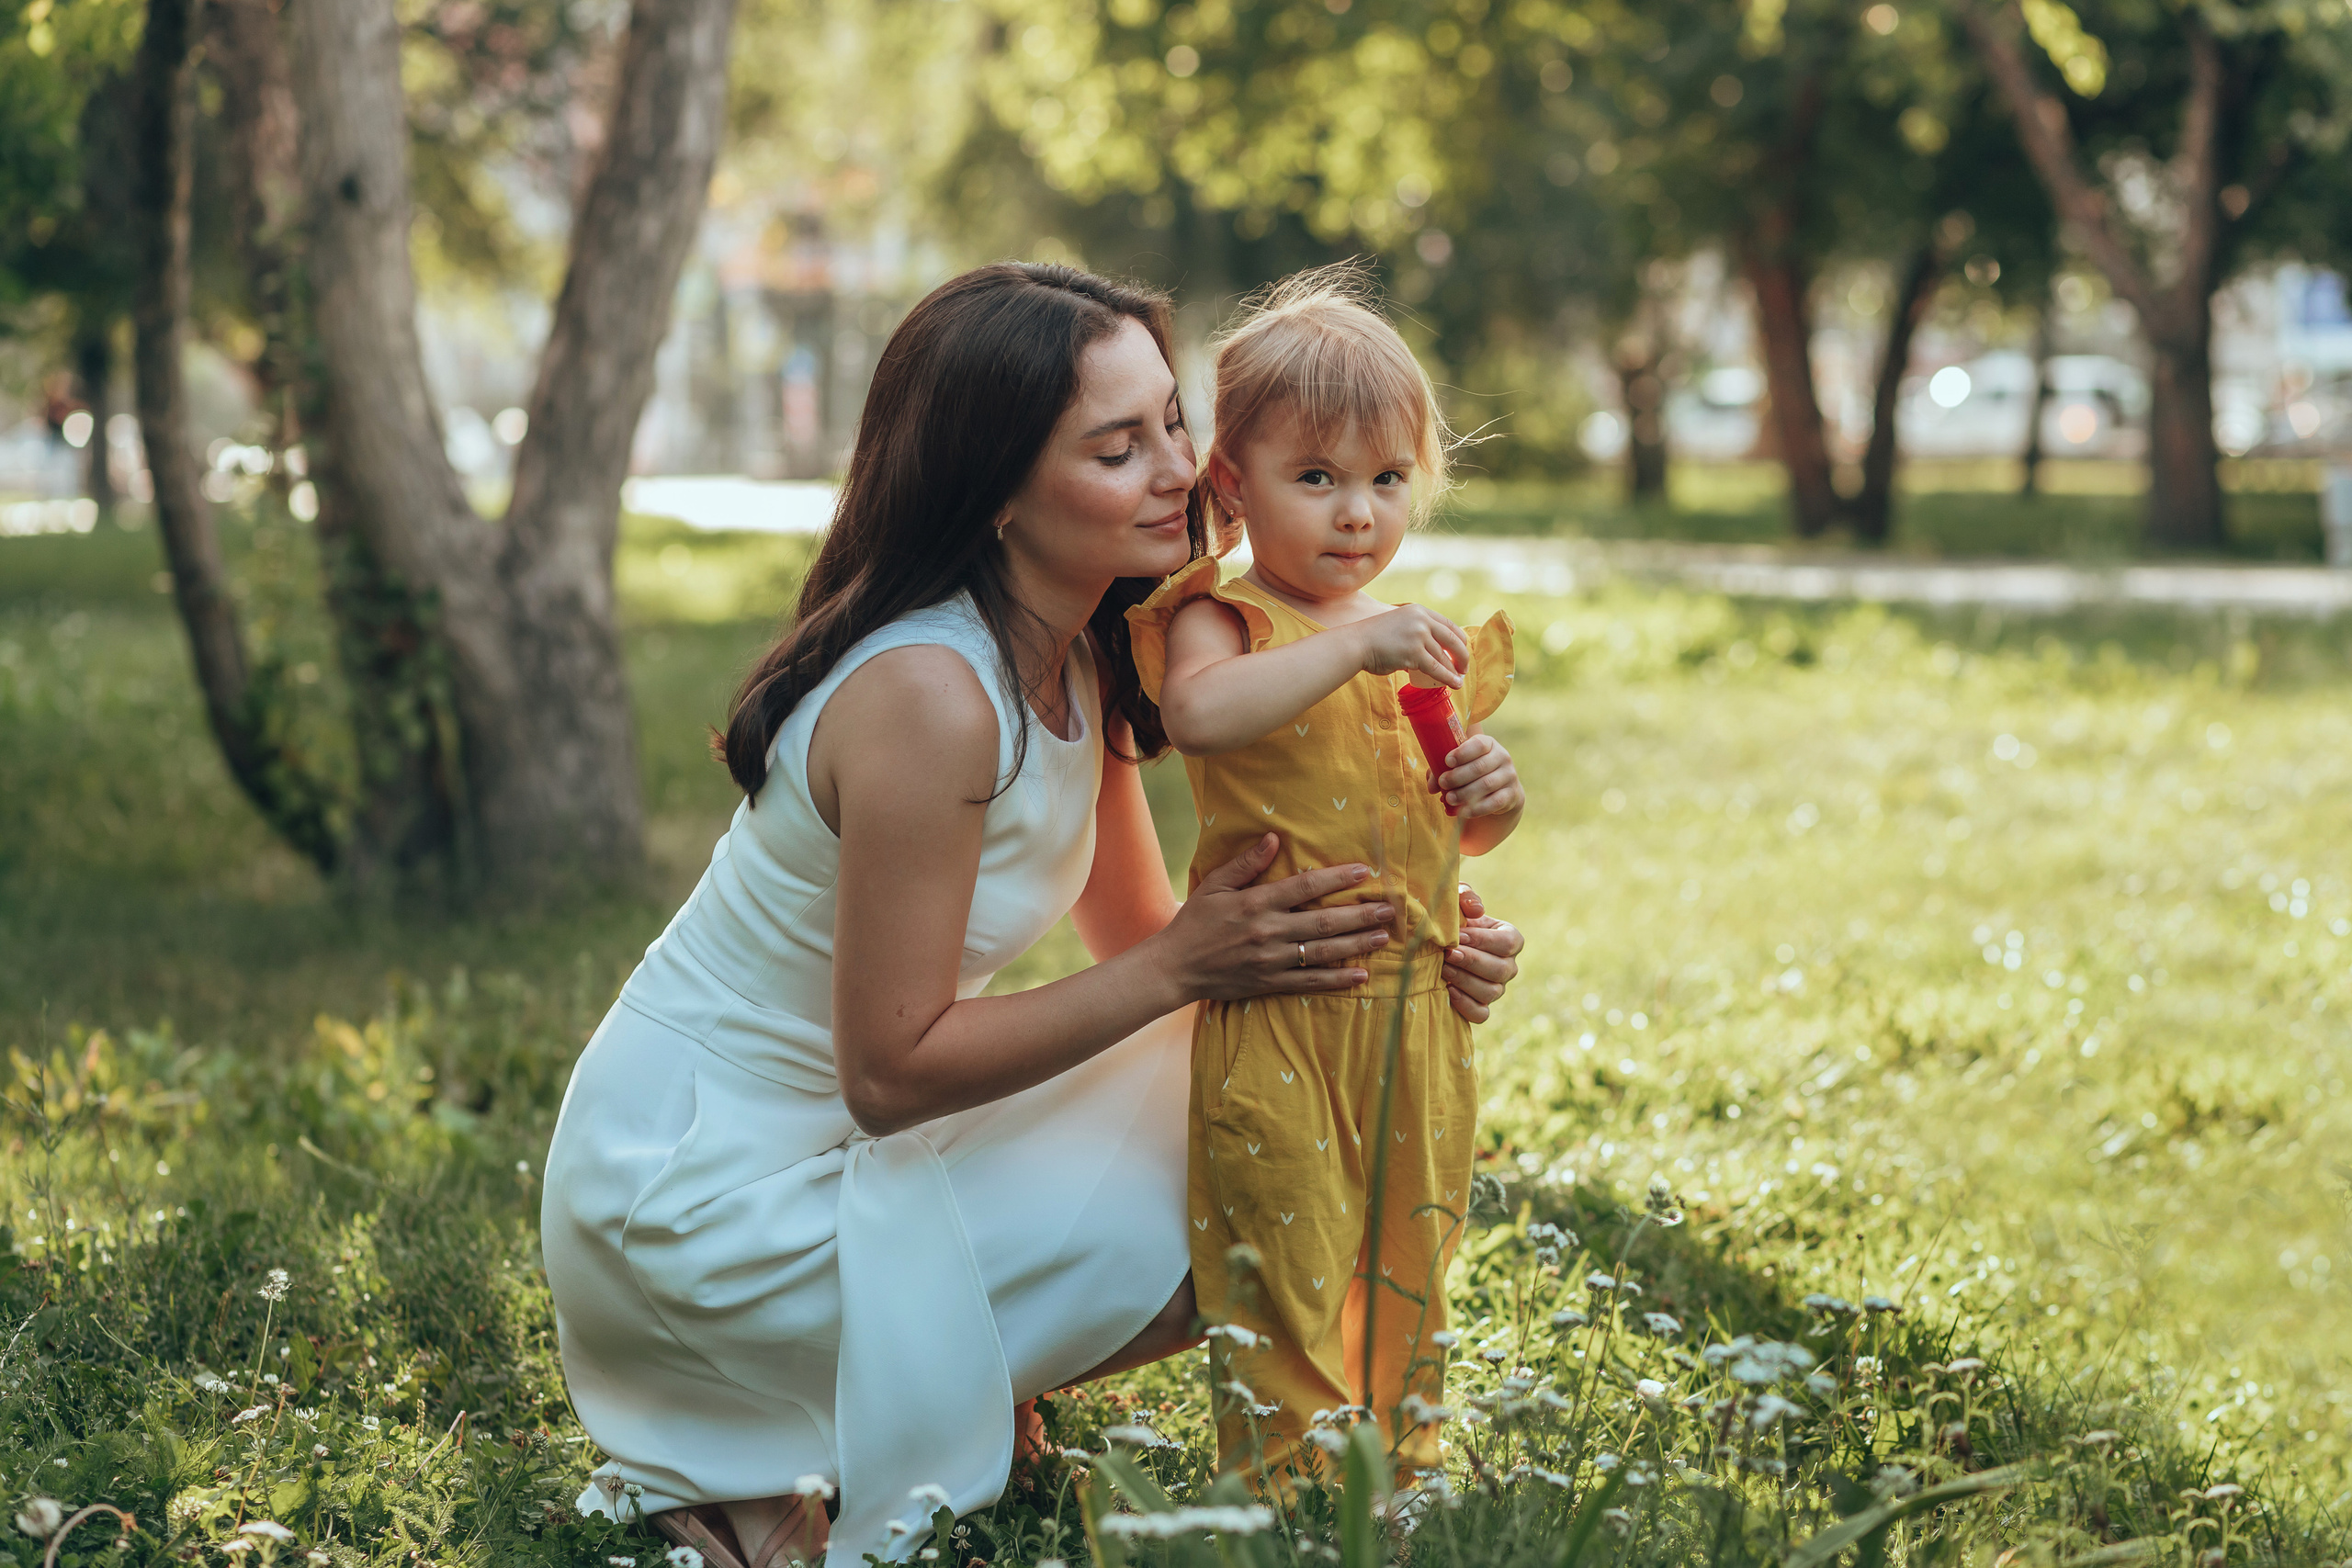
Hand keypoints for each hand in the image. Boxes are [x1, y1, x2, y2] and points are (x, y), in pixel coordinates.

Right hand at [1154, 833, 1394, 1002]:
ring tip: (1384, 936)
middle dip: (1360, 914)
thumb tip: (1275, 838)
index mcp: (1256, 903)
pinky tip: (1361, 975)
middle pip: (1324, 921)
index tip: (1365, 872)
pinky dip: (1337, 979)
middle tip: (1390, 908)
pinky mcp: (1270, 983)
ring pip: (1323, 951)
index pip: (1305, 886)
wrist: (1174, 968)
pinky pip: (1310, 982)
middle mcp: (1268, 931)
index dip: (1338, 878)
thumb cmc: (1193, 922)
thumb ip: (1246, 863)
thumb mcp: (1214, 885)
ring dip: (1357, 944)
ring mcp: (1271, 960)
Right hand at [1350, 604, 1468, 689]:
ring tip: (1459, 680)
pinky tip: (1454, 684)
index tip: (1461, 651)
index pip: (1448, 624)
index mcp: (1419, 611)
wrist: (1356, 643)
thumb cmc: (1373, 638)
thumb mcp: (1398, 625)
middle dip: (1462, 655)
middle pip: (1452, 639)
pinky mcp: (1414, 652)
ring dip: (1454, 670)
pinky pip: (1436, 668)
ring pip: (1444, 656)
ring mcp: (1419, 635)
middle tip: (1464, 667)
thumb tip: (1429, 652)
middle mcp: (1422, 620)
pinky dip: (1448, 677)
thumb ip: (1416, 633)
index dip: (1459, 639)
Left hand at [1431, 733, 1522, 818]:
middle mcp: (1502, 757)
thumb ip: (1442, 770)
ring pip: (1486, 785)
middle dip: (1458, 776)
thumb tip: (1432, 786)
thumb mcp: (1460, 765)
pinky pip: (1494, 802)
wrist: (1501, 790)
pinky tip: (1463, 811)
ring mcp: (1509, 776)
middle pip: (1480, 766)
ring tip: (1449, 799)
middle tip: (1443, 783)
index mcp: (1489, 744)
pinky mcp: (1512, 794)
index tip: (1447, 761)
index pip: (1479, 744)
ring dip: (1465, 793)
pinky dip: (1476, 808)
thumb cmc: (1473, 773)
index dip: (1462, 753)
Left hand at [1444, 883, 1521, 1022]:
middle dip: (1472, 961)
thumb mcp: (1457, 901)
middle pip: (1501, 969)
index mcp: (1509, 938)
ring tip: (1443, 969)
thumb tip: (1477, 910)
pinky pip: (1481, 1014)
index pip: (1509, 943)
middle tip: (1448, 954)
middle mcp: (1508, 966)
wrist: (1435, 946)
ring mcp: (1497, 989)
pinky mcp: (1481, 1007)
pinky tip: (1448, 990)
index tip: (1460, 936)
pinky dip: (1465, 1005)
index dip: (1485, 941)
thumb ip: (1466, 897)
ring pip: (1491, 992)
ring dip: (1465, 980)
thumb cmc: (1451, 920)